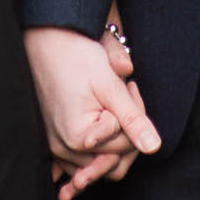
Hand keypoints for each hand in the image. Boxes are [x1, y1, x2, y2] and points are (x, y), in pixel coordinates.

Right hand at [25, 25, 159, 199]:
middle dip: (125, 132)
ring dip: (110, 138)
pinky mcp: (51, 141)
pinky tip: (98, 133)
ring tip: (109, 103)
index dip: (136, 117)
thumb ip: (132, 119)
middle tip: (125, 95)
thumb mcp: (109, 86)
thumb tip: (154, 148)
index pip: (126, 146)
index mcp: (79, 138)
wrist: (45, 39)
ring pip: (97, 161)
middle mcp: (63, 150)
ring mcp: (55, 148)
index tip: (130, 87)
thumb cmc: (76, 56)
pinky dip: (91, 152)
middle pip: (112, 158)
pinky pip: (77, 161)